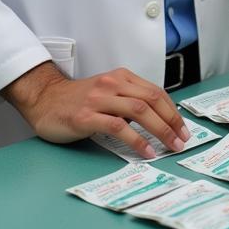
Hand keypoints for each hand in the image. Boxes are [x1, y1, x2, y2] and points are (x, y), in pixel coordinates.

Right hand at [3, 62, 189, 158]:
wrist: (45, 100)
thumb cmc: (77, 100)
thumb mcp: (108, 93)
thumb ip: (129, 100)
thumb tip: (157, 119)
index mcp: (121, 77)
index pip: (156, 92)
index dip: (173, 111)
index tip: (183, 128)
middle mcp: (113, 84)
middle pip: (152, 100)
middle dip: (171, 121)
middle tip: (182, 139)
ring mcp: (99, 99)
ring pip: (139, 111)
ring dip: (159, 130)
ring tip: (169, 146)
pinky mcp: (86, 116)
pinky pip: (118, 127)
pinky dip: (136, 140)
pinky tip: (145, 151)